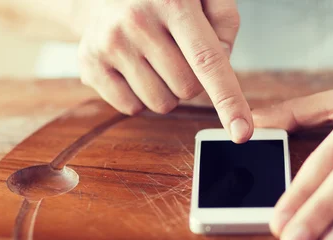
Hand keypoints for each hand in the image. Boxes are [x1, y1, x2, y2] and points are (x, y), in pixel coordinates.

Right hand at [75, 0, 251, 142]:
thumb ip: (224, 22)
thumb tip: (222, 61)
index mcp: (173, 1)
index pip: (208, 61)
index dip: (229, 101)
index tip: (242, 133)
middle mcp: (138, 21)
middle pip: (188, 90)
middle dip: (191, 79)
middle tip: (175, 51)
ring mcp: (111, 44)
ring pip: (162, 104)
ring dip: (166, 90)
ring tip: (152, 58)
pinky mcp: (90, 65)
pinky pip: (133, 108)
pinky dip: (140, 96)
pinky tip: (132, 67)